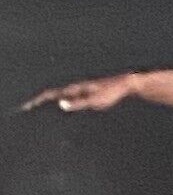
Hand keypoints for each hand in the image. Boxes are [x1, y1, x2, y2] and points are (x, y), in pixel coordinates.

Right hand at [20, 72, 135, 113]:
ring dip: (47, 102)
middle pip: (52, 94)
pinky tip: (59, 109)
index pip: (50, 93)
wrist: (125, 84)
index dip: (37, 100)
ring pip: (59, 96)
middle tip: (26, 108)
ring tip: (37, 110)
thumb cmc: (111, 92)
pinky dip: (59, 103)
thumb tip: (60, 104)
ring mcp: (79, 90)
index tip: (26, 106)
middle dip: (38, 101)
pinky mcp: (85, 93)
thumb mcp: (95, 101)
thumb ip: (78, 103)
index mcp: (74, 88)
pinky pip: (68, 98)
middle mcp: (74, 87)